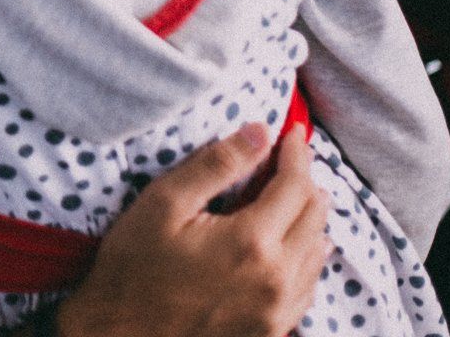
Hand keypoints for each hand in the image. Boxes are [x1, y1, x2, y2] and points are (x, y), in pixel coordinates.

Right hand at [55, 125, 328, 336]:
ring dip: (311, 219)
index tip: (291, 134)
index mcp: (252, 243)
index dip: (296, 154)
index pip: (295, 186)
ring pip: (317, 254)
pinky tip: (299, 247)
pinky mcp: (270, 331)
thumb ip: (215, 165)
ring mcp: (277, 311)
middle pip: (314, 218)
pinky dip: (308, 258)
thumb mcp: (163, 204)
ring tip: (297, 196)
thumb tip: (260, 132)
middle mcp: (276, 280)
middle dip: (307, 182)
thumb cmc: (133, 270)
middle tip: (293, 160)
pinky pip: (307, 288)